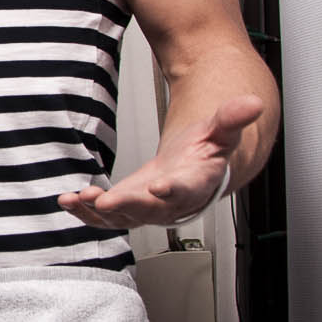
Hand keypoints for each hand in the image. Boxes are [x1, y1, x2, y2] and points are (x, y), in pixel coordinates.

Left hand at [58, 94, 264, 229]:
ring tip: (78, 199)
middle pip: (150, 209)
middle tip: (106, 201)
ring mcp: (148, 209)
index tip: (159, 187)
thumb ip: (231, 118)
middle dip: (127, 205)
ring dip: (99, 211)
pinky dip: (86, 213)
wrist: (194, 170)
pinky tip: (68, 201)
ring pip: (124, 216)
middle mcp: (171, 203)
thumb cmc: (204, 153)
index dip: (174, 189)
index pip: (187, 189)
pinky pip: (106, 217)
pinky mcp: (128, 209)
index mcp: (196, 183)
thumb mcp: (220, 130)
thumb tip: (252, 104)